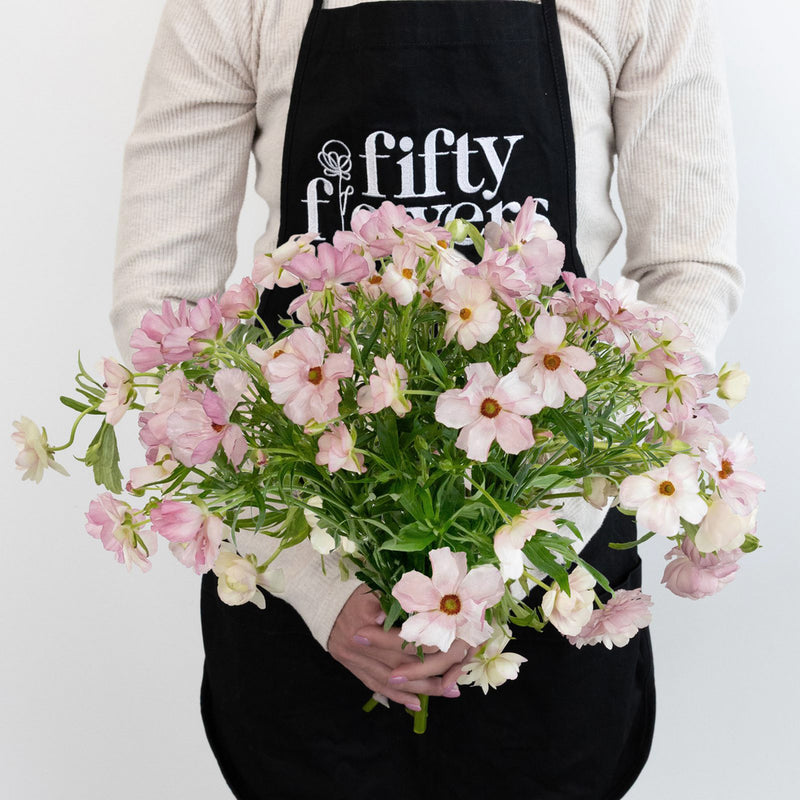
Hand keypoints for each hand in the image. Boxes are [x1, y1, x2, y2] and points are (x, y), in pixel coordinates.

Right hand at [327, 584, 476, 710]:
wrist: (322, 600)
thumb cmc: (355, 591)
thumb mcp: (376, 588)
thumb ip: (398, 599)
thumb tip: (427, 612)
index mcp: (365, 621)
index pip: (402, 641)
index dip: (427, 647)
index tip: (450, 649)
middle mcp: (357, 644)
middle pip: (399, 665)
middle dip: (429, 675)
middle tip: (454, 680)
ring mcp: (352, 659)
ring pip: (390, 680)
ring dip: (417, 689)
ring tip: (443, 693)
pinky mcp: (351, 667)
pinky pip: (375, 685)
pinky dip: (396, 695)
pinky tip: (414, 703)